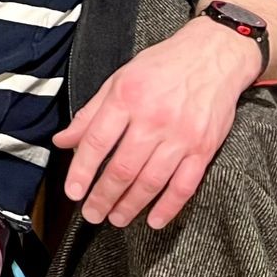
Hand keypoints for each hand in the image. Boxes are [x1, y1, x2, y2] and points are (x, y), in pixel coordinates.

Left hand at [53, 16, 263, 228]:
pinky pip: (185, 185)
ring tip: (116, 218)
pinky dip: (168, 207)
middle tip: (92, 214)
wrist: (212, 56)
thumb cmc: (162, 66)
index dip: (82, 171)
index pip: (97, 142)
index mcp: (126, 99)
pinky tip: (154, 220)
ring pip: (151, 181)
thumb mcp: (118, 80)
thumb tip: (63, 141)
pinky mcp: (204, 148)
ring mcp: (181, 136)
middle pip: (123, 168)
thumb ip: (90, 114)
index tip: (73, 192)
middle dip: (104, 196)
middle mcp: (152, 119)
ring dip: (131, 205)